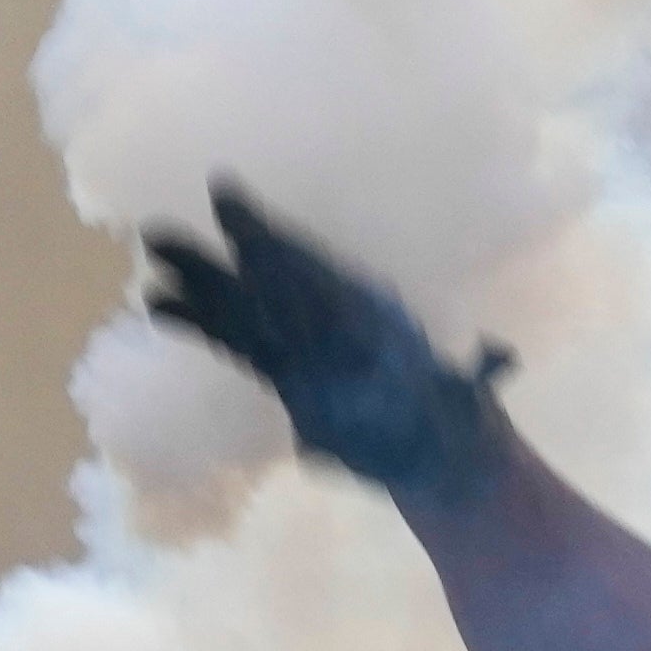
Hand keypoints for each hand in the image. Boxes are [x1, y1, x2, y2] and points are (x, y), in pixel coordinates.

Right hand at [137, 179, 513, 500]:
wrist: (436, 451)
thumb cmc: (451, 424)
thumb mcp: (466, 401)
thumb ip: (473, 381)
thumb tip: (501, 358)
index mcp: (365, 314)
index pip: (309, 271)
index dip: (267, 239)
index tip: (228, 198)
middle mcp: (327, 320)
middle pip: (263, 281)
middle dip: (215, 255)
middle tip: (157, 229)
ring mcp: (301, 344)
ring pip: (241, 304)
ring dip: (197, 277)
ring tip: (150, 246)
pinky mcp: (282, 371)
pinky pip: (234, 340)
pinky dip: (198, 321)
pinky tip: (155, 306)